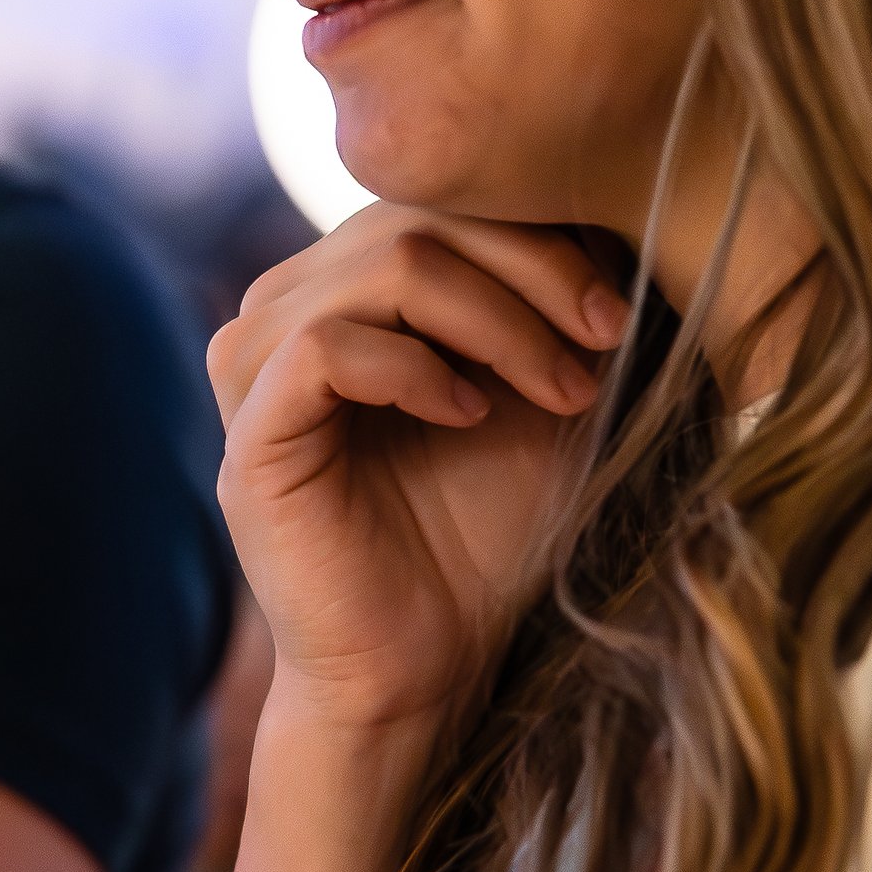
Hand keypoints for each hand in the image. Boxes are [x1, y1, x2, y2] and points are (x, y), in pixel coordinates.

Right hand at [207, 207, 627, 738]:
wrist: (425, 667)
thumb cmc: (484, 539)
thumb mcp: (542, 397)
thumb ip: (552, 305)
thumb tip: (614, 209)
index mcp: (348, 291)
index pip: (436, 203)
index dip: (536, 236)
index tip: (620, 316)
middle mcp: (288, 313)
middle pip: (411, 220)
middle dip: (528, 273)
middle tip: (604, 344)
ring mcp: (257, 370)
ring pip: (375, 267)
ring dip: (490, 321)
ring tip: (553, 392)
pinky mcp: (251, 435)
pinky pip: (324, 346)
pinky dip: (412, 369)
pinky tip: (467, 415)